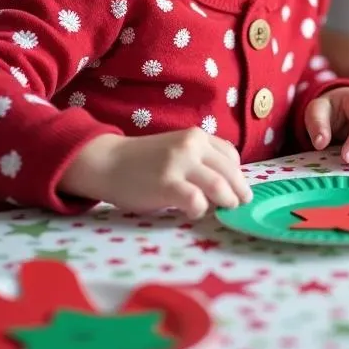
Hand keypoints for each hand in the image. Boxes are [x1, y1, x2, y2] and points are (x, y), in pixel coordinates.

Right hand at [61, 130, 251, 218]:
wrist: (108, 162)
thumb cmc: (144, 161)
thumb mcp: (178, 150)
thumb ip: (201, 159)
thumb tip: (227, 185)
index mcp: (197, 136)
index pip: (231, 155)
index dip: (237, 174)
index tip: (235, 188)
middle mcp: (192, 145)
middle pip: (230, 171)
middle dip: (239, 191)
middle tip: (240, 205)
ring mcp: (179, 163)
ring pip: (219, 185)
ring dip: (228, 201)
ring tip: (225, 210)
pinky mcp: (167, 184)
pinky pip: (196, 200)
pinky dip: (201, 209)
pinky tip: (194, 212)